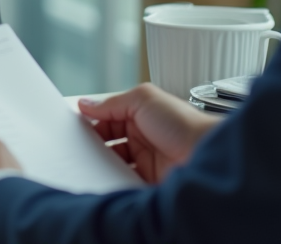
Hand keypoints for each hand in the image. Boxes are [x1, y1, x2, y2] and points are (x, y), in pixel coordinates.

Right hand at [78, 83, 220, 183]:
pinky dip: (112, 179)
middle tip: (78, 146)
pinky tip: (106, 176)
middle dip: (93, 143)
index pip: (108, 117)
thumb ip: (112, 102)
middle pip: (108, 141)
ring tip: (89, 162)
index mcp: (141, 113)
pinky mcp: (146, 181)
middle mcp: (142, 136)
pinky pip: (122, 180)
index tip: (74, 126)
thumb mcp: (144, 99)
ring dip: (101, 162)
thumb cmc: (185, 124)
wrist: (206, 156)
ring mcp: (144, 160)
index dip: (92, 121)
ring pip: (112, 162)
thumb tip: (87, 103)